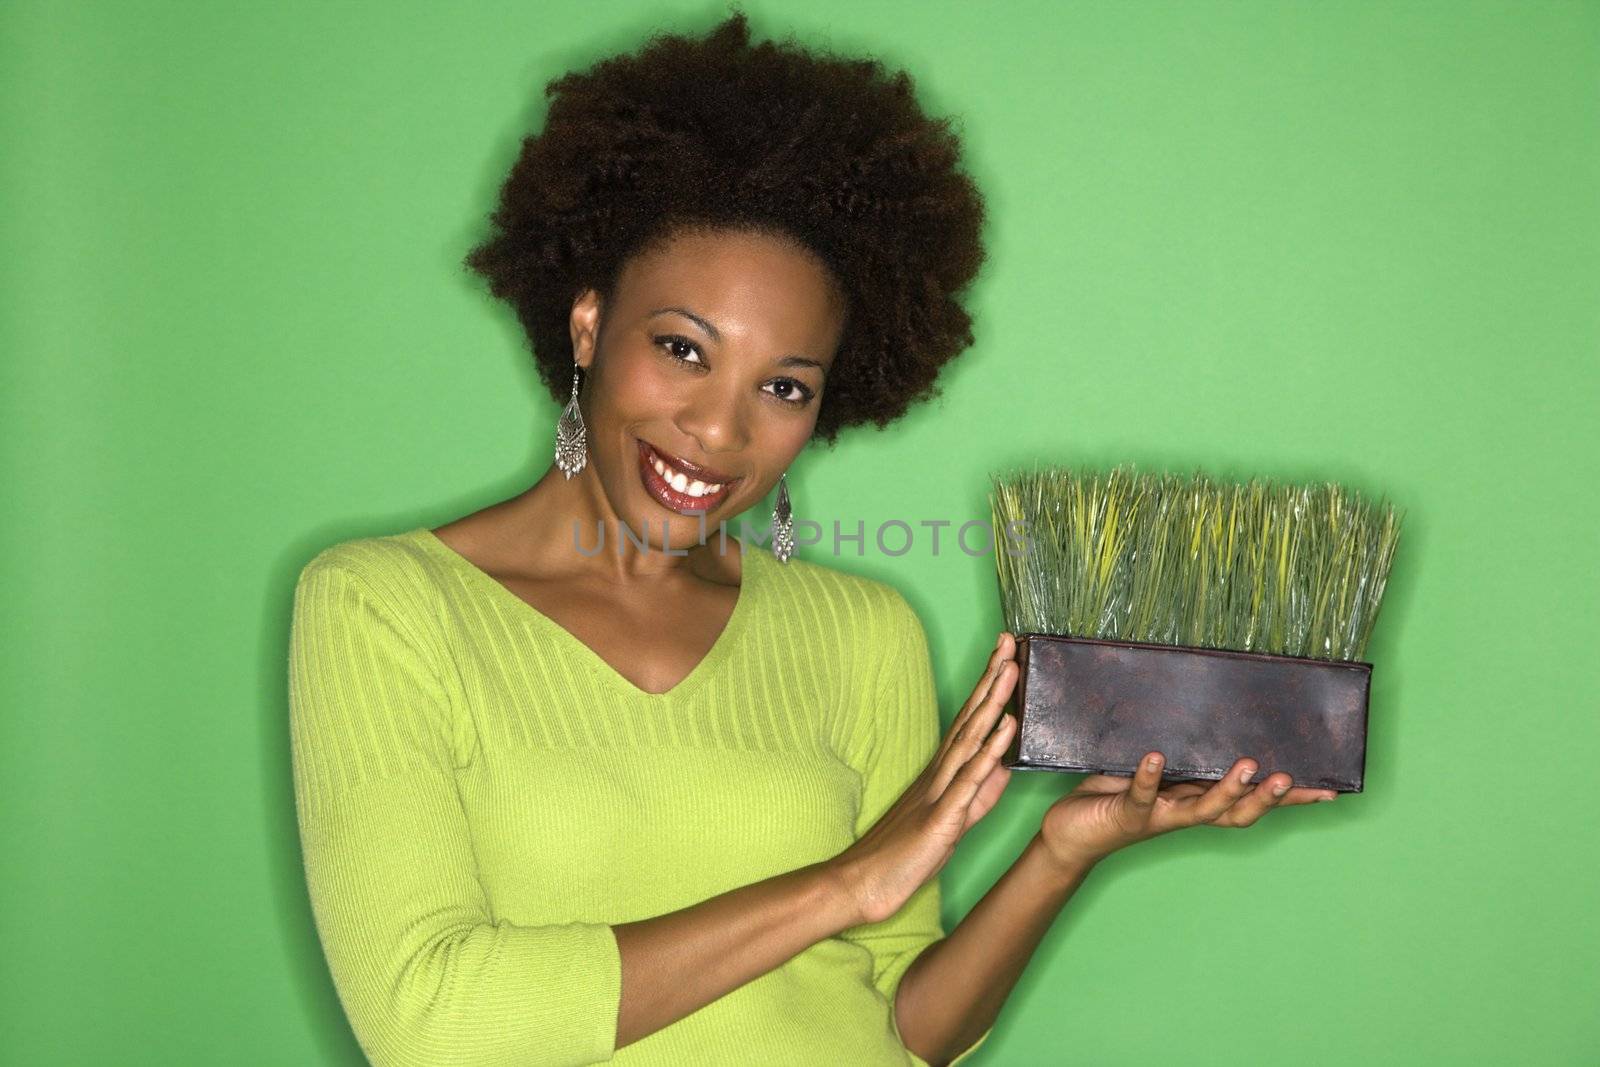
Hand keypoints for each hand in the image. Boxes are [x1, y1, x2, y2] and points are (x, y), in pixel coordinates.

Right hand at [829, 632, 1019, 925]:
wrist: (860, 885)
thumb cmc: (901, 856)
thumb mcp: (952, 821)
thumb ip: (978, 794)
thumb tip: (1005, 768)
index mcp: (942, 774)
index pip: (970, 721)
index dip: (989, 688)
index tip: (1006, 655)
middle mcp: (940, 774)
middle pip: (971, 718)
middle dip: (993, 679)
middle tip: (1010, 641)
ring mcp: (940, 792)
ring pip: (971, 739)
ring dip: (993, 702)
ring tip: (1011, 667)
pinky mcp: (941, 818)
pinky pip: (970, 781)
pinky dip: (990, 752)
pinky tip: (1006, 727)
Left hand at [1037, 750, 1339, 870]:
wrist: (1070, 833)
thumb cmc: (1115, 795)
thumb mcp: (1158, 772)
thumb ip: (1182, 753)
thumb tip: (1209, 715)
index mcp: (1198, 801)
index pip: (1252, 802)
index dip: (1290, 800)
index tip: (1329, 790)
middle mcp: (1185, 813)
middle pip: (1237, 812)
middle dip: (1266, 797)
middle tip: (1290, 777)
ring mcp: (1158, 816)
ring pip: (1201, 810)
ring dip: (1226, 790)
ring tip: (1245, 766)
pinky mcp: (1126, 814)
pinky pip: (1141, 795)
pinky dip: (1150, 777)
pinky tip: (1156, 758)